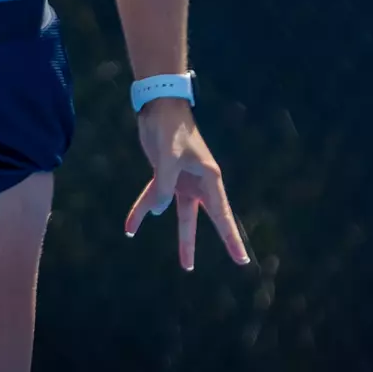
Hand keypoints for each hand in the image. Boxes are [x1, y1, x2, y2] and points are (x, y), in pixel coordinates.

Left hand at [124, 99, 249, 270]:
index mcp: (209, 178)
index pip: (222, 214)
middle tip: (227, 263)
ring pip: (180, 214)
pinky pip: (155, 197)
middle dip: (208, 243)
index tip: (242, 260)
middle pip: (203, 219)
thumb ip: (165, 187)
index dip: (231, 238)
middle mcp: (199, 183)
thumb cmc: (170, 129)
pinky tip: (131, 226)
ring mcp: (182, 180)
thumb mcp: (168, 159)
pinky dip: (142, 210)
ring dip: (181, 238)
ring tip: (186, 266)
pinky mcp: (165, 175)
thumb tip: (160, 211)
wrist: (159, 106)